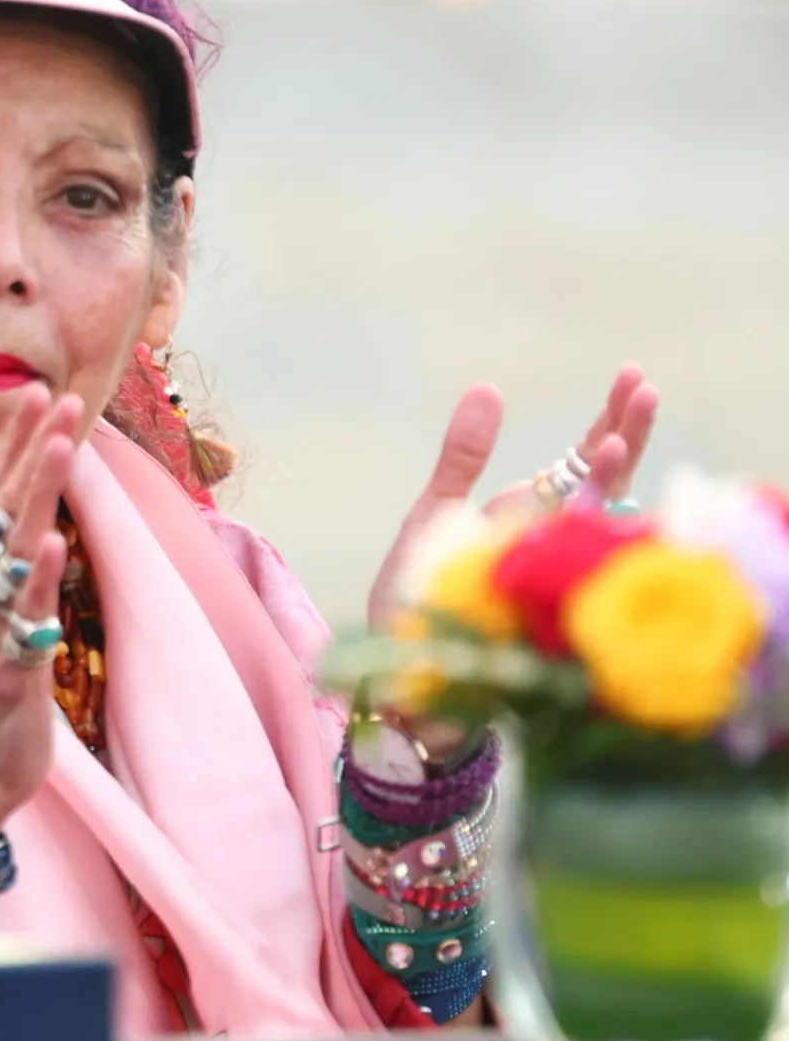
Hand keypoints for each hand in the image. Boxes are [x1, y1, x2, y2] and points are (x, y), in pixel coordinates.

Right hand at [0, 385, 81, 839]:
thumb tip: (3, 509)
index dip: (13, 446)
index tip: (36, 394)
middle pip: (2, 510)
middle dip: (30, 450)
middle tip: (55, 395)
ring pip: (14, 552)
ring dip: (36, 495)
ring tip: (60, 446)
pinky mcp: (9, 671)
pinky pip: (25, 620)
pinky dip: (40, 582)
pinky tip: (54, 545)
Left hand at [367, 363, 659, 632]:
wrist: (396, 666)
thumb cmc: (419, 591)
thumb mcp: (437, 511)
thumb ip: (463, 456)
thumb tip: (489, 388)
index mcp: (533, 515)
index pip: (586, 462)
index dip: (613, 420)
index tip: (632, 374)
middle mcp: (552, 543)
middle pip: (607, 484)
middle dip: (627, 437)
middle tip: (644, 388)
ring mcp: (546, 577)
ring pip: (598, 528)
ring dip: (609, 486)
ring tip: (615, 442)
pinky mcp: (530, 611)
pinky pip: (569, 578)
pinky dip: (576, 549)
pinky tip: (589, 513)